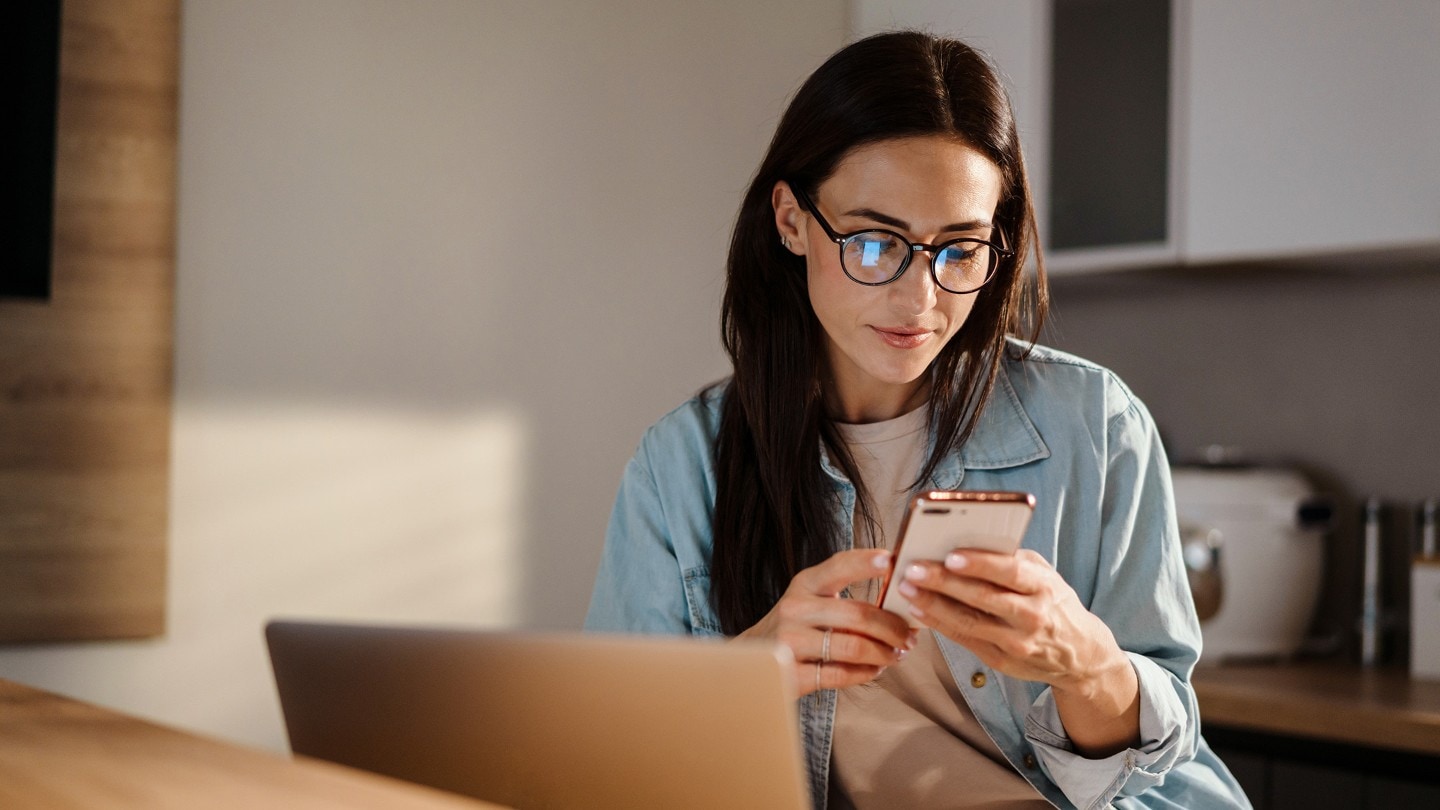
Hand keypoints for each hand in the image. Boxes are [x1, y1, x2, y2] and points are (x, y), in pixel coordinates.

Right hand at [738, 548, 916, 696]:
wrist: (749, 660)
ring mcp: (789, 642)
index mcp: (804, 584)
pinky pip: (840, 674)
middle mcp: (794, 609)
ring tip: (896, 655)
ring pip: (853, 647)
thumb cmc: (795, 627)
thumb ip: (844, 595)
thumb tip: (899, 598)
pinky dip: (865, 673)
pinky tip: (874, 670)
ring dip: (884, 653)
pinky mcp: (790, 674)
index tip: (892, 561)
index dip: (866, 562)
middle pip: (857, 614)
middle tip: (909, 637)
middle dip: (893, 627)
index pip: (839, 566)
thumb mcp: (810, 600)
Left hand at [900, 548, 1139, 755]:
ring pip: (969, 622)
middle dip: (943, 583)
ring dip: (933, 604)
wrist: (1079, 654)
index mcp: (1045, 586)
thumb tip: (968, 542)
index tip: (950, 555)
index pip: (1011, 572)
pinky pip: (965, 640)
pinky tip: (918, 610)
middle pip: (983, 598)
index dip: (980, 564)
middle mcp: (1033, 616)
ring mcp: (1017, 643)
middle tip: (912, 569)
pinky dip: (939, 624)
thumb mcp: (1045, 575)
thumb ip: (1013, 560)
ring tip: (906, 588)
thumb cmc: (1053, 602)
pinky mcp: (1002, 661)